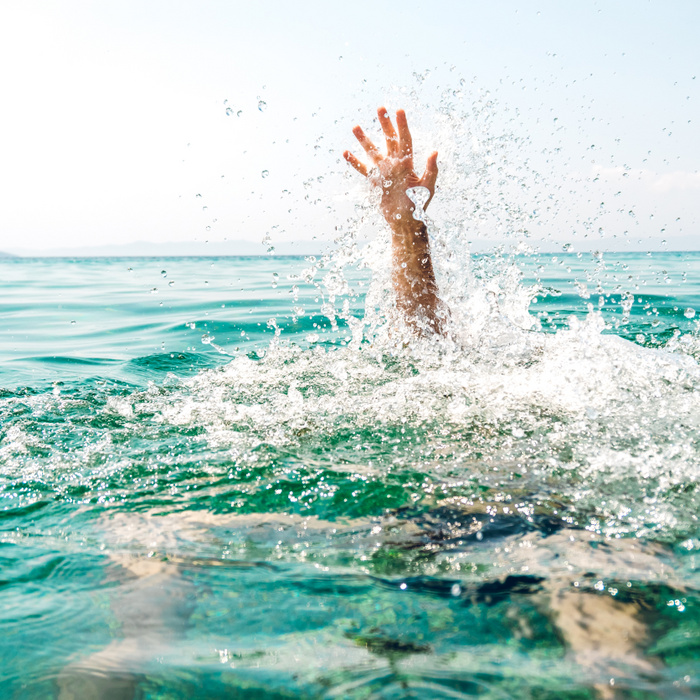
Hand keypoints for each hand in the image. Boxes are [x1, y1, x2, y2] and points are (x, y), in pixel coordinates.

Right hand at [343, 107, 437, 225]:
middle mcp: (394, 164)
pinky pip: (362, 169)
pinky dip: (354, 162)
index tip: (399, 110)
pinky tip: (346, 153)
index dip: (402, 125)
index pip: (405, 139)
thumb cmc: (419, 205)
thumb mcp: (428, 187)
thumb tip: (434, 152)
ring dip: (364, 139)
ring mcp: (383, 172)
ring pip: (372, 151)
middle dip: (385, 124)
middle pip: (388, 140)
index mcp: (407, 163)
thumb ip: (431, 169)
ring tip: (355, 126)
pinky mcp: (374, 182)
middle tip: (380, 109)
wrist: (405, 221)